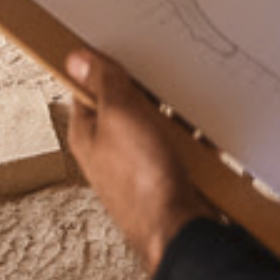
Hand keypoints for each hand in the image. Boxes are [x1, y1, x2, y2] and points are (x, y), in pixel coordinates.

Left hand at [65, 48, 209, 273]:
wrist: (178, 230)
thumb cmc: (143, 181)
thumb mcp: (119, 116)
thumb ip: (101, 84)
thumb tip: (76, 58)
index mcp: (87, 133)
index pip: (87, 87)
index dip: (102, 66)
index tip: (121, 49)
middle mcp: (108, 150)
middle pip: (124, 105)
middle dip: (145, 90)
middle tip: (161, 74)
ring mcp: (137, 165)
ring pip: (154, 125)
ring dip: (172, 114)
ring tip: (187, 103)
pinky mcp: (163, 177)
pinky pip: (177, 147)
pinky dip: (191, 138)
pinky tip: (203, 134)